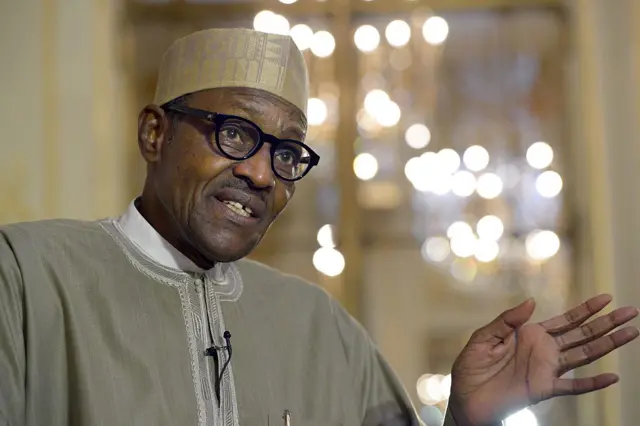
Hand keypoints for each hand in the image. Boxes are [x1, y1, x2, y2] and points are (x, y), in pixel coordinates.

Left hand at [447, 294, 638, 425]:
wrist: (465, 398)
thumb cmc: (471, 368)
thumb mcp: (484, 337)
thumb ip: (507, 320)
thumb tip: (531, 301)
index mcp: (530, 335)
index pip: (565, 320)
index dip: (586, 310)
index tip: (606, 298)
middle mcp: (544, 350)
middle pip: (583, 334)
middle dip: (607, 323)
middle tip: (631, 312)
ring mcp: (547, 370)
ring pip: (584, 355)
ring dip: (608, 345)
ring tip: (631, 333)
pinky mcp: (544, 389)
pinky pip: (573, 386)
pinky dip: (593, 383)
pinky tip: (612, 377)